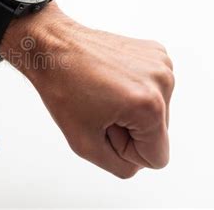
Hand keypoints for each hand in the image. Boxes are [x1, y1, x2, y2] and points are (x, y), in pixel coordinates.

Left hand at [3, 4, 173, 177]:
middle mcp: (162, 81)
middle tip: (98, 107)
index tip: (102, 126)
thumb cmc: (61, 87)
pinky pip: (153, 91)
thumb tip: (137, 162)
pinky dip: (133, 91)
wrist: (50, 45)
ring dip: (130, 111)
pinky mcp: (155, 52)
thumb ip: (119, 167)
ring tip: (101, 92)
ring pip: (156, 113)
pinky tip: (109, 79)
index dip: (125, 150)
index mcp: (150, 106)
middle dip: (129, 129)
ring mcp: (161, 63)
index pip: (156, 159)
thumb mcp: (84, 144)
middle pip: (158, 134)